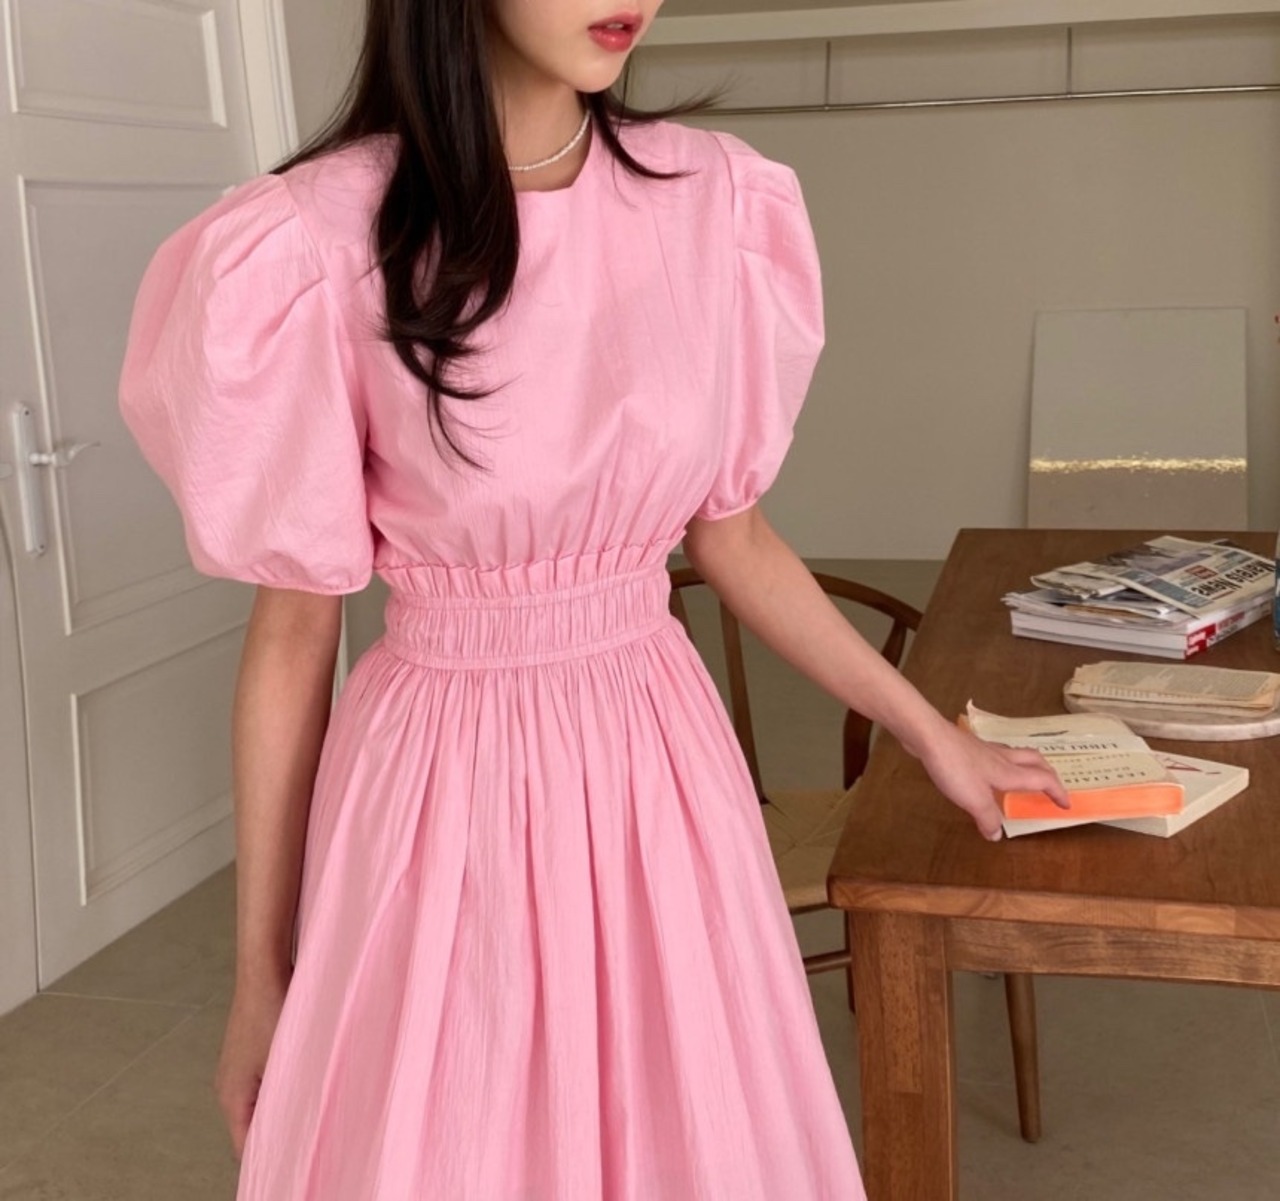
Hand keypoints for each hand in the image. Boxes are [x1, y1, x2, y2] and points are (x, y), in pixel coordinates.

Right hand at [215, 975, 290, 1158]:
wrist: (264, 968)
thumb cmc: (273, 1011)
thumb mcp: (284, 1062)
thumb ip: (289, 1099)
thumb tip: (300, 1130)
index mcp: (232, 1097)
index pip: (245, 1147)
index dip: (268, 1159)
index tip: (292, 1166)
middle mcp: (230, 1086)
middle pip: (251, 1126)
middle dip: (277, 1135)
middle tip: (308, 1145)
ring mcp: (239, 1067)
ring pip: (260, 1103)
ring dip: (281, 1109)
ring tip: (310, 1118)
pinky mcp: (251, 1051)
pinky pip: (265, 1081)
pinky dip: (282, 1088)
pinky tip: (305, 1084)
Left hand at [917, 720, 1068, 840]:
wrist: (928, 736)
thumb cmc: (955, 767)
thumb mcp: (974, 800)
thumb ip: (988, 818)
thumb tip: (996, 835)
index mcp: (1009, 772)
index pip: (1043, 779)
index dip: (1057, 791)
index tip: (1066, 804)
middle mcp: (1002, 758)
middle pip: (1035, 760)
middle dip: (1048, 772)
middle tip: (1052, 785)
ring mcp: (984, 750)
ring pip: (1016, 754)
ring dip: (1027, 765)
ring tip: (1025, 777)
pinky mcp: (968, 746)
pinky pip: (995, 755)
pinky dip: (1003, 764)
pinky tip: (989, 772)